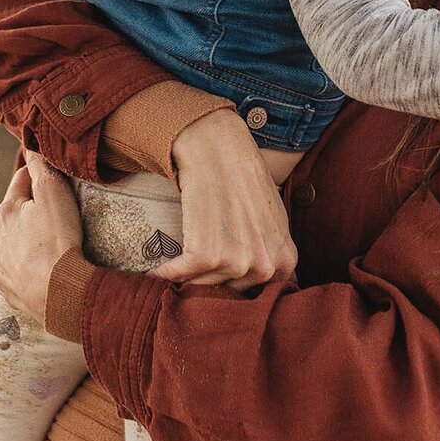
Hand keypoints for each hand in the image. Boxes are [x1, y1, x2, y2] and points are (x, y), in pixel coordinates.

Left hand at [0, 151, 82, 322]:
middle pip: (15, 213)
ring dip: (26, 240)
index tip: (55, 176)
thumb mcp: (54, 192)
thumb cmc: (59, 239)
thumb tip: (30, 147)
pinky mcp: (7, 290)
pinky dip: (25, 266)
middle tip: (57, 214)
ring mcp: (0, 265)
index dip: (39, 174)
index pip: (21, 179)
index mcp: (6, 211)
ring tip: (50, 245)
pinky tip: (41, 269)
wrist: (58, 293)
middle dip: (32, 210)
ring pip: (13, 243)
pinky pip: (14, 271)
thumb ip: (41, 167)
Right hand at [151, 109, 298, 290]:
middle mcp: (266, 266)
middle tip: (190, 269)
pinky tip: (155, 270)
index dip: (231, 284)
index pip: (255, 293)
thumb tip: (257, 279)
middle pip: (227, 291)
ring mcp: (238, 262)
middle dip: (208, 280)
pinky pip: (179, 276)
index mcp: (285, 261)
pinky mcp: (206, 255)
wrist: (218, 147)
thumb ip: (269, 252)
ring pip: (202, 286)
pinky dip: (162, 273)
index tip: (212, 278)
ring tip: (173, 268)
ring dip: (184, 278)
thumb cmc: (242, 178)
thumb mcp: (271, 220)